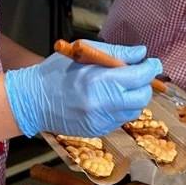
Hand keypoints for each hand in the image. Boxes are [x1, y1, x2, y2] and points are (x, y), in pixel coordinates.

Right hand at [5, 42, 161, 137]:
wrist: (32, 101)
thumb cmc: (56, 72)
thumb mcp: (83, 54)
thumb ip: (116, 53)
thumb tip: (141, 54)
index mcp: (100, 82)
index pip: (139, 77)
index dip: (150, 68)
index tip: (153, 62)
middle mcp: (103, 105)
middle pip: (142, 97)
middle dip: (144, 85)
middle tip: (137, 74)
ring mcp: (101, 121)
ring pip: (133, 111)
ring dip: (133, 97)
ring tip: (119, 87)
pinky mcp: (98, 131)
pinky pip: (120, 119)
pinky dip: (120, 108)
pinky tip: (107, 99)